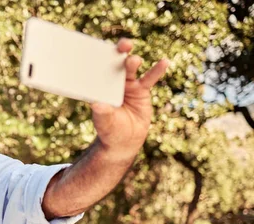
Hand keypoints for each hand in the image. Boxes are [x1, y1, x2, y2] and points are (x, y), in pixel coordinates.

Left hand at [91, 39, 168, 158]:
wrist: (124, 141)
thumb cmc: (109, 131)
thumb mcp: (104, 123)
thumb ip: (102, 113)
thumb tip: (96, 105)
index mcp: (99, 86)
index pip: (98, 68)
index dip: (100, 57)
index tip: (100, 49)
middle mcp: (112, 82)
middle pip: (115, 62)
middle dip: (119, 51)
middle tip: (122, 45)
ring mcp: (128, 84)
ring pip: (131, 68)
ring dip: (132, 62)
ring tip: (133, 61)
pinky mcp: (141, 90)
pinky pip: (150, 78)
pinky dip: (157, 70)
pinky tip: (164, 62)